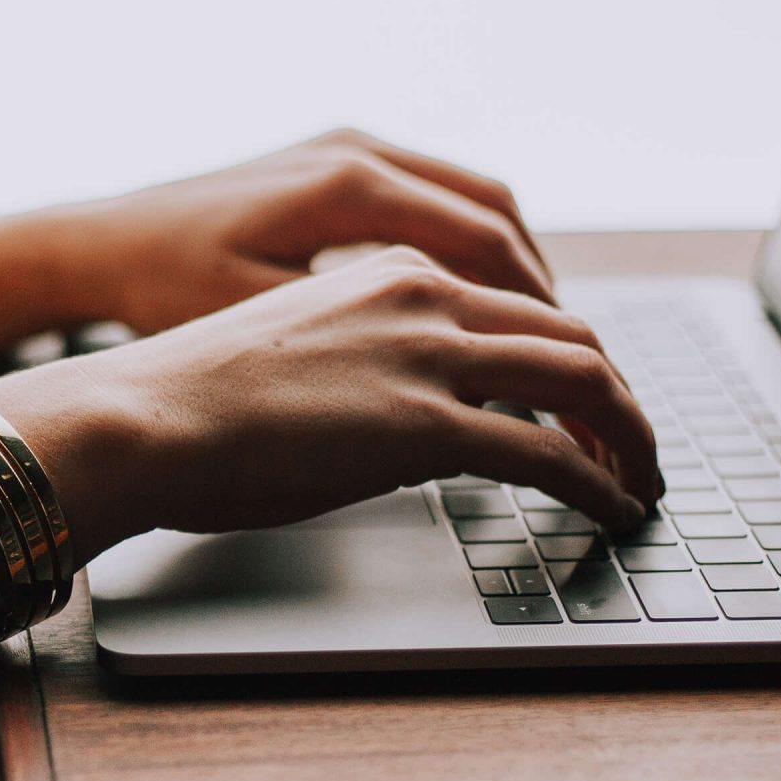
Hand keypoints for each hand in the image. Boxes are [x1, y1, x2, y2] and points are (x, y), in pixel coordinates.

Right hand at [0, 246, 659, 562]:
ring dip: (629, 436)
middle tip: (635, 446)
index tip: (584, 403)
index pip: (515, 303)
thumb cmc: (187, 400)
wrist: (139, 416)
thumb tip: (399, 424)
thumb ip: (363, 364)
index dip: (568, 357)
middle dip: (619, 396)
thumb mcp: (294, 351)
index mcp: (389, 270)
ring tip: (641, 481)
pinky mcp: (426, 424)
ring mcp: (428, 355)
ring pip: (583, 379)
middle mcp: (422, 294)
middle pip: (570, 334)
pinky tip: (611, 509)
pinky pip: (551, 453)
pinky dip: (599, 482)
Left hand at [38, 128, 552, 336]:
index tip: (567, 366)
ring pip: (470, 198)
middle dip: (540, 288)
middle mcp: (357, 150)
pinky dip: (468, 245)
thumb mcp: (264, 325)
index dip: (537, 310)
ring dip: (510, 263)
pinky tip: (472, 302)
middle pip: (493, 212)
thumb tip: (460, 384)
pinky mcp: (331, 160)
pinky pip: (431, 195)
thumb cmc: (164, 291)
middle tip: (572, 356)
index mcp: (348, 185)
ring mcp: (345, 147)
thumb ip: (363, 344)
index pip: (485, 242)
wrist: (99, 244)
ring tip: (535, 334)